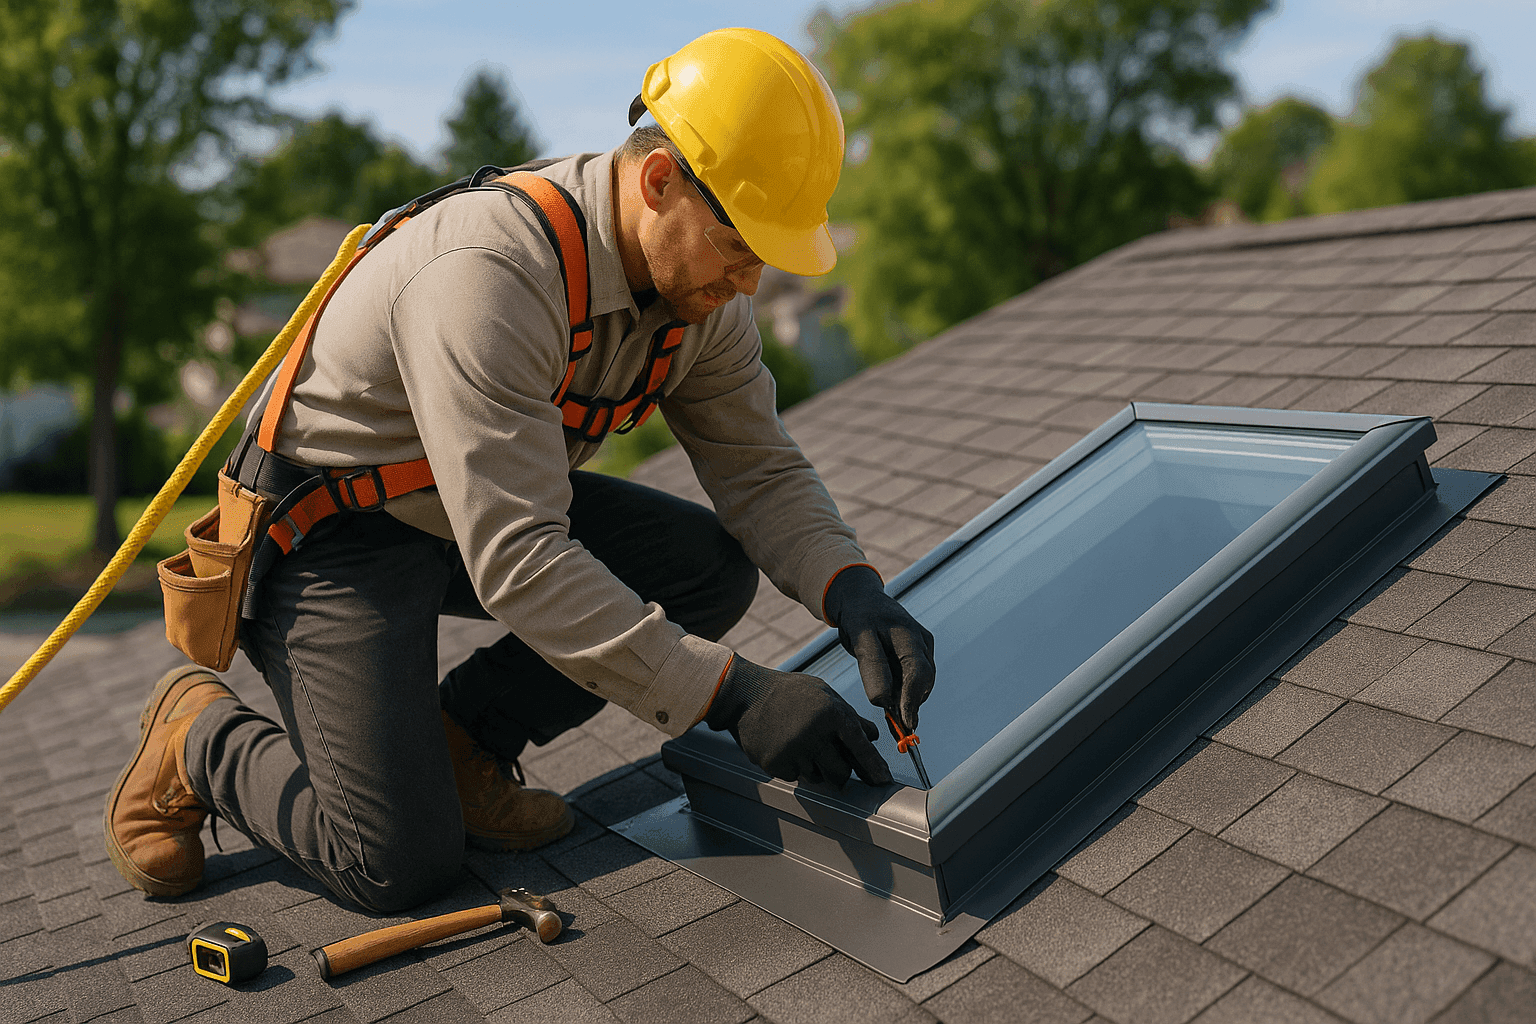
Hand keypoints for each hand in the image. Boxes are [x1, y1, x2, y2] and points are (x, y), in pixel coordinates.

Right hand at [704, 655, 892, 786]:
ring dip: (815, 768)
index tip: (883, 781)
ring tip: (801, 745)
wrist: (746, 695)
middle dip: (841, 773)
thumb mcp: (823, 694)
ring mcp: (794, 751)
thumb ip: (849, 716)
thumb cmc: (788, 692)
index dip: (874, 766)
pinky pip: (795, 777)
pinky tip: (784, 746)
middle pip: (841, 772)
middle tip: (833, 763)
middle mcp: (814, 734)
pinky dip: (794, 767)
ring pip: (818, 777)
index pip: (860, 746)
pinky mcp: (776, 763)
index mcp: (830, 713)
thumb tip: (873, 736)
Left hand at [824, 565, 935, 730]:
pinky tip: (893, 705)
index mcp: (908, 634)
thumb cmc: (858, 618)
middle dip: (911, 704)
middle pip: (924, 680)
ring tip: (893, 718)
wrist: (861, 600)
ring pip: (922, 682)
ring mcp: (923, 647)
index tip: (904, 723)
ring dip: (909, 700)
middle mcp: (921, 641)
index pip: (918, 672)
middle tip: (897, 727)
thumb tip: (884, 702)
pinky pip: (916, 678)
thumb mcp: (859, 639)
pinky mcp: (919, 654)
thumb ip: (873, 669)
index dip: (912, 700)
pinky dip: (905, 694)